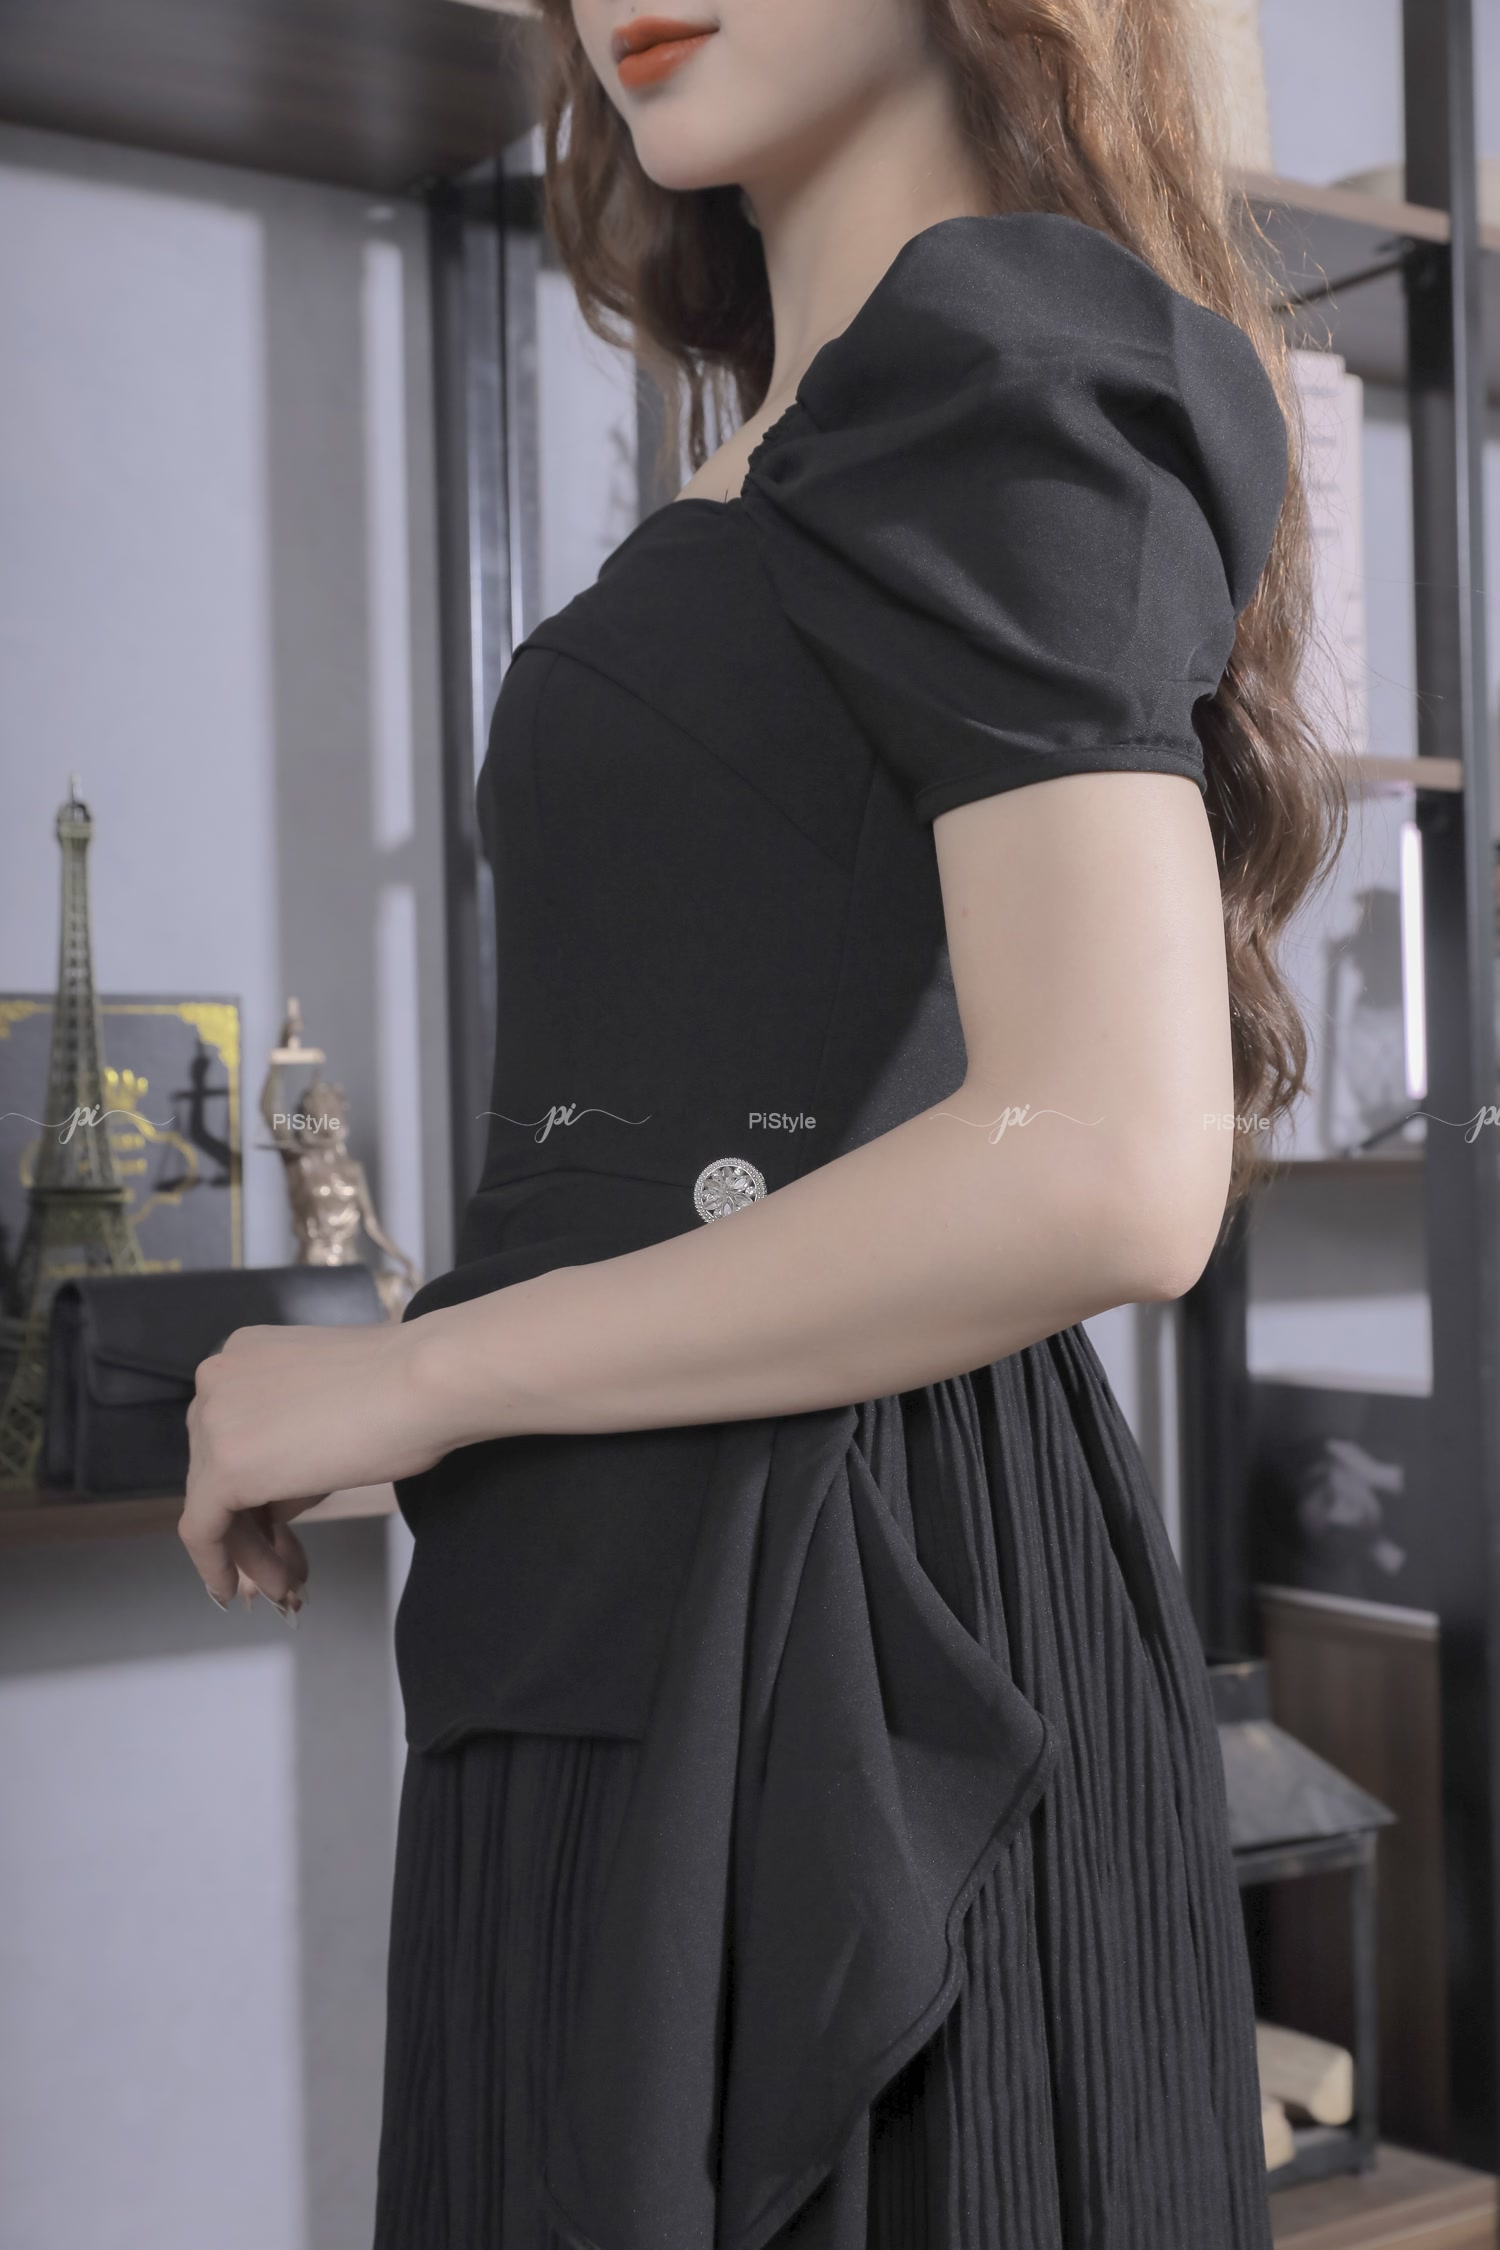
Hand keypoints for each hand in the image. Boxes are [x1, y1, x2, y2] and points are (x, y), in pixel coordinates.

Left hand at [179, 1318, 454, 1611]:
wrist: (427, 1383)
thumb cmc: (406, 1388)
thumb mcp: (329, 1407)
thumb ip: (292, 1440)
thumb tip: (277, 1499)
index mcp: (243, 1353)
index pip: (235, 1434)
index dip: (256, 1488)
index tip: (282, 1527)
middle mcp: (216, 1378)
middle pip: (217, 1468)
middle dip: (252, 1524)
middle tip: (288, 1565)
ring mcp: (213, 1420)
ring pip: (212, 1502)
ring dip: (248, 1550)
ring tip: (284, 1586)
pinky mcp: (223, 1468)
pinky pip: (203, 1528)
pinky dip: (217, 1564)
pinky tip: (233, 1590)